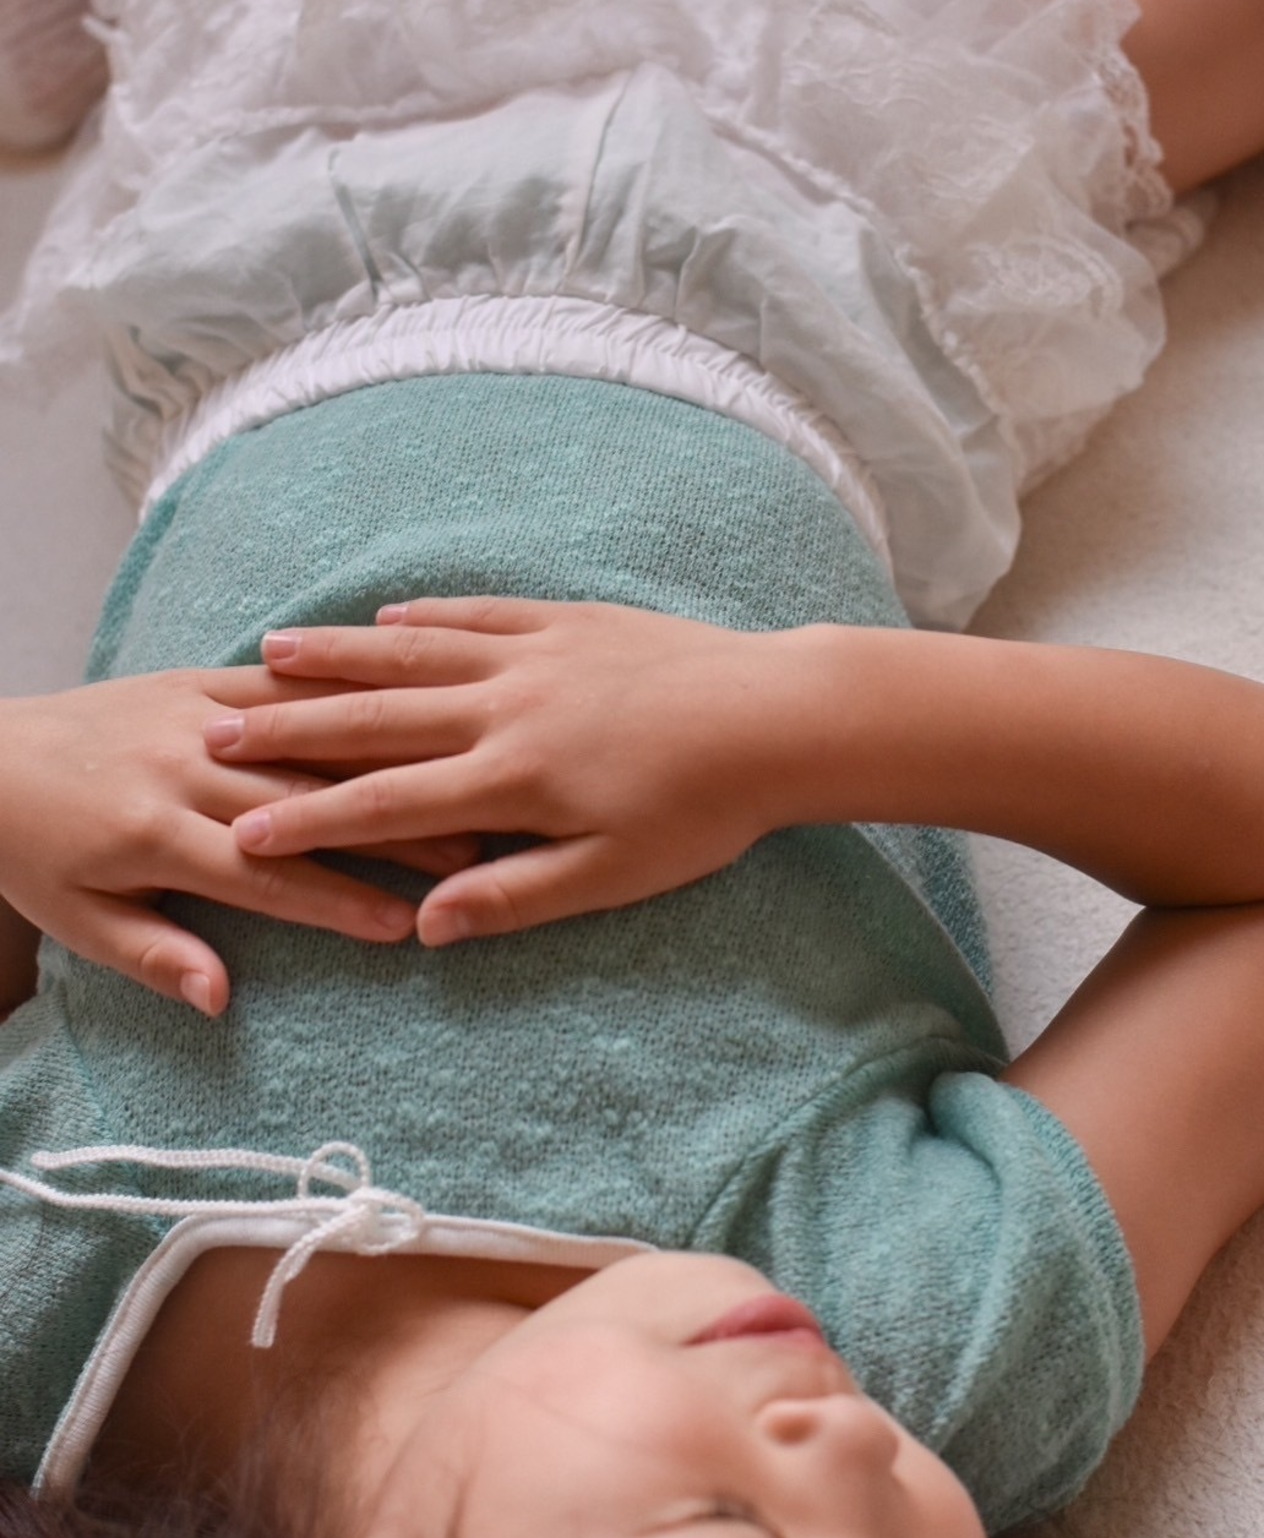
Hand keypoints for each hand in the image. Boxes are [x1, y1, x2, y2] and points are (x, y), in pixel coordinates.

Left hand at [0, 668, 478, 1015]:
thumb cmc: (34, 853)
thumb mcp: (78, 921)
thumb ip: (153, 956)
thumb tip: (221, 997)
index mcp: (154, 836)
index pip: (266, 878)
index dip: (338, 903)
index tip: (403, 924)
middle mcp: (181, 770)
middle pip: (305, 805)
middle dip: (389, 831)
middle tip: (466, 853)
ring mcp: (190, 717)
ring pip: (305, 743)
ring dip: (382, 764)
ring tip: (453, 780)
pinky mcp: (191, 682)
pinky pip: (273, 687)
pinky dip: (334, 697)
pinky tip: (397, 705)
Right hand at [210, 599, 812, 943]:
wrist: (776, 714)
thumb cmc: (703, 810)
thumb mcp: (614, 875)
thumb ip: (516, 895)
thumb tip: (427, 924)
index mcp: (510, 778)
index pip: (385, 802)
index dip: (307, 821)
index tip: (241, 833)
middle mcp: (504, 708)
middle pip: (376, 717)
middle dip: (290, 727)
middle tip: (214, 728)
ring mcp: (533, 655)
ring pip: (414, 653)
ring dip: (338, 656)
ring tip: (270, 654)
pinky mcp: (567, 621)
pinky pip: (479, 613)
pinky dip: (425, 616)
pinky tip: (386, 616)